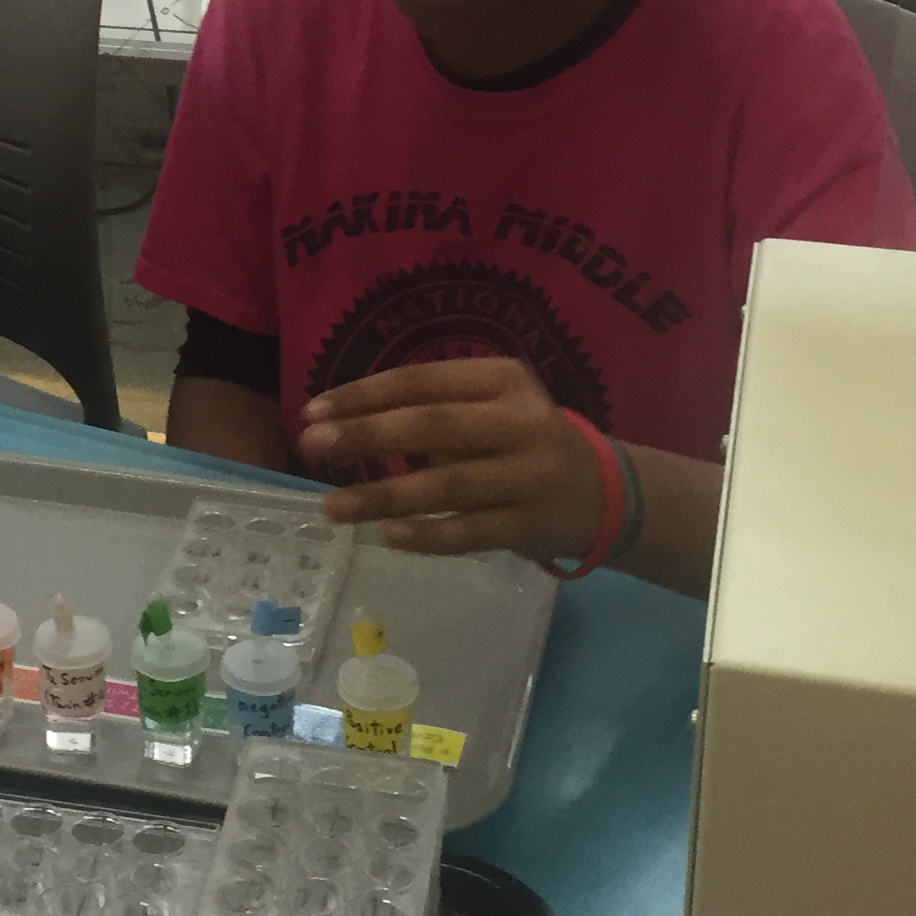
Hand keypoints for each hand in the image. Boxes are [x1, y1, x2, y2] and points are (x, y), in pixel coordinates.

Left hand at [296, 357, 602, 561]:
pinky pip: (469, 532)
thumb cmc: (523, 442)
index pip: (422, 381)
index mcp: (504, 379)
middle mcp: (521, 421)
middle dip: (364, 435)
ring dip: (382, 495)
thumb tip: (342, 425)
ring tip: (331, 506)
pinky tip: (387, 536)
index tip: (313, 411)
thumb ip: (432, 410)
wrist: (604, 494)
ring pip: (445, 485)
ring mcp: (529, 475)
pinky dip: (427, 535)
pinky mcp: (531, 524)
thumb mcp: (491, 407)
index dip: (363, 395)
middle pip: (431, 426)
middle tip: (311, 447)